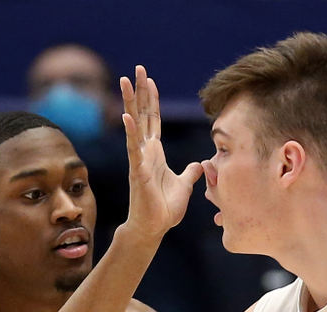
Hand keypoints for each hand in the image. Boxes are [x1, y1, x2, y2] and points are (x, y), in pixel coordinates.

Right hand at [118, 66, 202, 242]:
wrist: (154, 228)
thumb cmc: (165, 208)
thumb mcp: (185, 185)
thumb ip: (191, 172)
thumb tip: (200, 164)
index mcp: (155, 153)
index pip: (153, 120)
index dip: (151, 99)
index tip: (149, 80)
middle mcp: (144, 152)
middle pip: (142, 114)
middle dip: (139, 91)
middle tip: (137, 69)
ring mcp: (139, 160)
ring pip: (134, 125)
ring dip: (130, 102)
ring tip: (126, 81)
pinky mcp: (137, 172)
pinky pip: (133, 149)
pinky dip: (131, 132)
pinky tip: (127, 116)